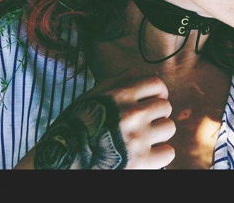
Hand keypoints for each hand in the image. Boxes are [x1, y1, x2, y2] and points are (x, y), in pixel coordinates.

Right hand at [27, 74, 175, 169]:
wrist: (64, 157)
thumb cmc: (76, 126)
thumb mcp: (91, 96)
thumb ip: (115, 83)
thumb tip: (134, 72)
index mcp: (120, 95)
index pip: (156, 84)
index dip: (158, 92)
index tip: (153, 100)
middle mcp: (131, 114)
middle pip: (165, 105)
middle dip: (157, 114)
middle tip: (146, 123)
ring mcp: (138, 138)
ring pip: (168, 127)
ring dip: (159, 133)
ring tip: (145, 138)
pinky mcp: (141, 161)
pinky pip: (168, 151)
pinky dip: (160, 154)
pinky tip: (148, 153)